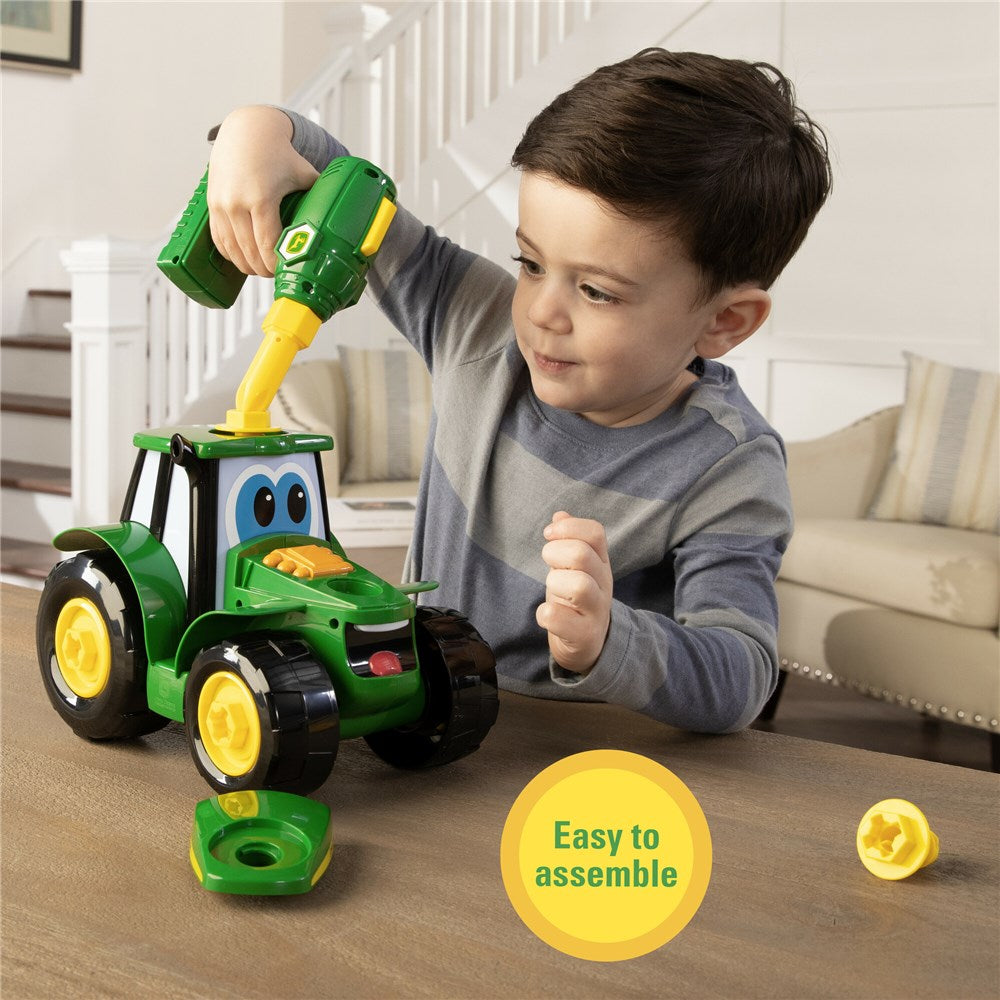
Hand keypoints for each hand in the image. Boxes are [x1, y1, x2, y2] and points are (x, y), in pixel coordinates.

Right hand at [207, 105, 318, 276]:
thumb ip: (321, 195)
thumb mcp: (304, 173)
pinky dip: (231, 254)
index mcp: (261, 198)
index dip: (276, 264)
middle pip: (250, 253)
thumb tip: (343, 216)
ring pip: (232, 251)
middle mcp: (237, 203)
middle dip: (264, 269)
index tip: (286, 270)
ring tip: (261, 270)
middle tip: (277, 274)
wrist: (246, 131)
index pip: (267, 245)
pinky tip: (243, 259)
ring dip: (247, 265)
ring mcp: (221, 205)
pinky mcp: (211, 205)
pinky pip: (219, 240)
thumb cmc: (278, 153)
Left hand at [536, 511, 613, 674]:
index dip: (569, 527)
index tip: (549, 534)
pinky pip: (559, 619)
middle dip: (555, 553)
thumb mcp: (575, 568)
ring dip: (554, 583)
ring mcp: (596, 610)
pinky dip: (546, 614)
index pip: (595, 532)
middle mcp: (603, 584)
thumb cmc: (576, 599)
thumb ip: (569, 541)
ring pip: (578, 586)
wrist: (588, 644)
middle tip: (548, 563)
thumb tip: (560, 514)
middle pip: (582, 554)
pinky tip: (546, 613)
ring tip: (552, 590)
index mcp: (601, 562)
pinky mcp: (584, 635)